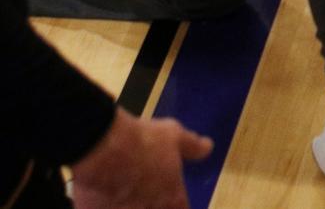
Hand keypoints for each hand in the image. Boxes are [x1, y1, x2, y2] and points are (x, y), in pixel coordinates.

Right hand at [71, 108, 211, 208]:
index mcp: (171, 197)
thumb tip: (208, 147)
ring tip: (126, 197)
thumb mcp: (174, 135)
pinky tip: (102, 199)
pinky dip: (103, 205)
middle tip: (150, 197)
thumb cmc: (144, 140)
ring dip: (128, 206)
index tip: (176, 202)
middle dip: (155, 206)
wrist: (104, 147)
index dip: (179, 206)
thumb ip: (192, 146)